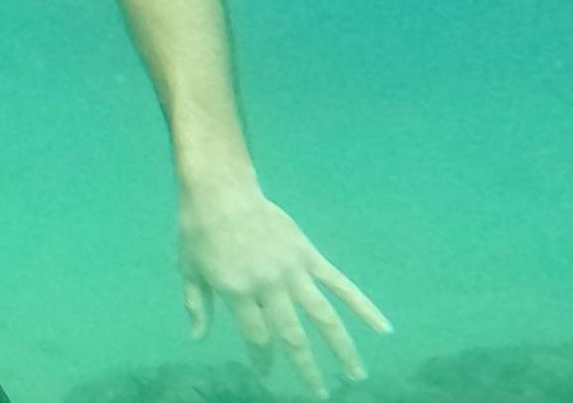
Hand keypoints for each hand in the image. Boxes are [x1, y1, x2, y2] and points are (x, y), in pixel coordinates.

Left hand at [178, 189, 390, 399]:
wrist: (221, 190)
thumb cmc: (198, 230)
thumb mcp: (189, 270)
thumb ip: (198, 306)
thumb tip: (197, 338)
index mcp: (237, 292)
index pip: (257, 337)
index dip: (263, 359)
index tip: (267, 373)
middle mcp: (269, 286)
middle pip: (293, 336)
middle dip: (306, 369)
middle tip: (318, 394)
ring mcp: (293, 271)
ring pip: (324, 318)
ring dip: (342, 349)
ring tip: (355, 376)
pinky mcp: (309, 256)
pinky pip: (341, 285)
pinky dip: (364, 307)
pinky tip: (383, 328)